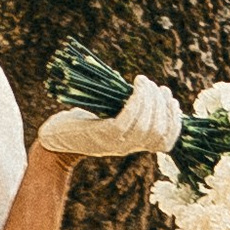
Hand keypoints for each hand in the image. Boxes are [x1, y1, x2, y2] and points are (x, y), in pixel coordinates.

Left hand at [36, 73, 183, 161]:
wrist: (54, 141)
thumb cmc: (82, 125)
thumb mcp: (110, 118)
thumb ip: (129, 112)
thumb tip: (150, 92)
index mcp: (133, 145)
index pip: (166, 141)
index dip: (175, 121)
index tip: (172, 100)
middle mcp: (128, 147)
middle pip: (159, 130)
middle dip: (163, 104)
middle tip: (155, 86)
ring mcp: (116, 142)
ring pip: (146, 125)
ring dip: (150, 99)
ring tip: (143, 82)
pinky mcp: (103, 134)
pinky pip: (128, 119)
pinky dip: (137, 101)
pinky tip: (135, 87)